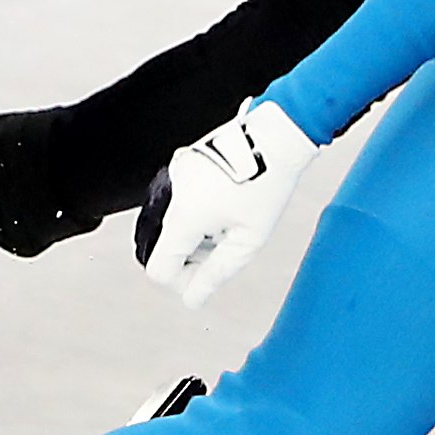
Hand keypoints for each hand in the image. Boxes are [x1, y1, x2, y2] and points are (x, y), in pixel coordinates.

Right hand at [137, 101, 319, 308]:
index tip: (208, 274)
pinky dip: (194, 213)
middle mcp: (170, 193)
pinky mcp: (181, 164)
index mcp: (184, 215)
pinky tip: (222, 204)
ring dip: (191, 235)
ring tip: (226, 223)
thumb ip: (216, 274)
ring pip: (169, 224)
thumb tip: (193, 298)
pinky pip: (176, 201)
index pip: (158, 269)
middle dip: (187, 258)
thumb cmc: (268, 182)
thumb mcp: (248, 240)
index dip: (182, 282)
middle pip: (160, 247)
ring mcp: (173, 175)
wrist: (275, 136)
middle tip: (222, 248)